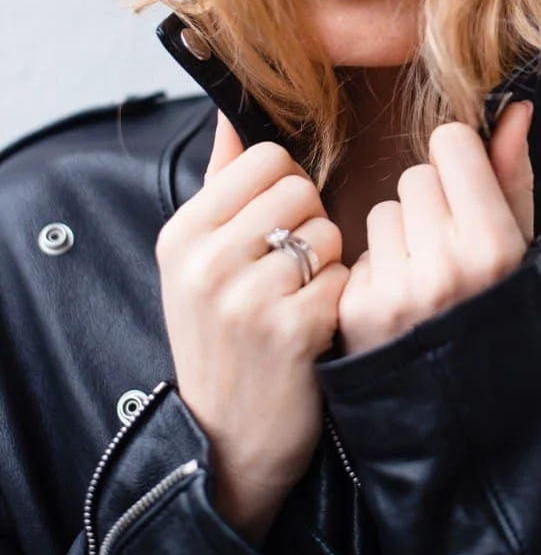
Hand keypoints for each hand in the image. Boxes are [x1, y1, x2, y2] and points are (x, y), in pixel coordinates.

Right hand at [156, 112, 347, 545]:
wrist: (227, 441)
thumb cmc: (222, 337)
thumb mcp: (197, 261)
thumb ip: (219, 183)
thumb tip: (231, 113)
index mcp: (182, 234)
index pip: (266, 157)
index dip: (287, 184)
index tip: (277, 223)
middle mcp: (205, 262)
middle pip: (301, 189)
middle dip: (310, 223)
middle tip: (292, 268)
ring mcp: (245, 298)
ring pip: (328, 232)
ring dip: (328, 264)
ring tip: (299, 299)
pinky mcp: (289, 332)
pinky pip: (344, 278)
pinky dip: (340, 301)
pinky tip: (315, 327)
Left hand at [338, 100, 533, 355]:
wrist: (469, 421)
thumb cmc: (504, 319)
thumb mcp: (524, 252)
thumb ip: (513, 178)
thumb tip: (515, 109)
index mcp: (494, 244)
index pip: (450, 143)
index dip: (460, 165)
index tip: (469, 195)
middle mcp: (444, 265)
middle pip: (415, 176)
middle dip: (430, 204)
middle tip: (448, 250)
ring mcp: (396, 290)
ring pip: (383, 211)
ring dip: (400, 237)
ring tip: (423, 279)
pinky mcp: (357, 310)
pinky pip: (361, 252)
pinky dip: (379, 271)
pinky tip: (400, 304)